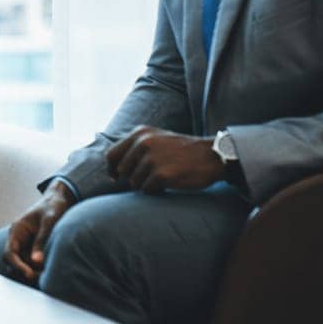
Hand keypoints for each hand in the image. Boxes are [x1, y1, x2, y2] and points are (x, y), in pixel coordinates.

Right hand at [3, 180, 73, 281]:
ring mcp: (26, 246)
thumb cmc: (53, 206)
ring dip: (33, 272)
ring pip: (23, 266)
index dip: (17, 266)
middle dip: (26, 272)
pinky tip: (51, 269)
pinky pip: (33, 264)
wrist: (60, 200)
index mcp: (17, 231)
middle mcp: (18, 240)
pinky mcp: (35, 250)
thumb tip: (36, 261)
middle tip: (43, 275)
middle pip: (14, 263)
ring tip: (49, 273)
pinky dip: (40, 269)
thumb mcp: (49, 220)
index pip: (9, 253)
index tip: (29, 274)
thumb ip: (42, 239)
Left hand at [105, 126, 223, 193]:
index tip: (116, 178)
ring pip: (134, 183)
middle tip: (151, 176)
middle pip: (122, 171)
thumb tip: (113, 171)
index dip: (112, 169)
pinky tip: (168, 183)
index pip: (111, 155)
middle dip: (133, 178)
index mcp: (140, 133)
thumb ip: (134, 148)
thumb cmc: (182, 151)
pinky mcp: (161, 175)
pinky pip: (147, 190)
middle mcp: (143, 144)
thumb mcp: (156, 139)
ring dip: (146, 184)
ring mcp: (152, 159)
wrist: (211, 156)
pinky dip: (155, 190)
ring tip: (163, 177)